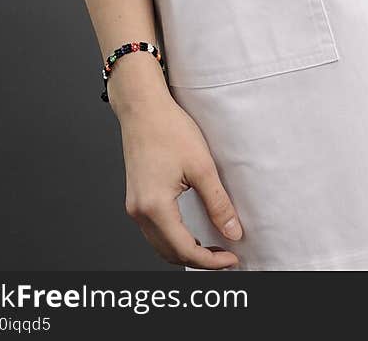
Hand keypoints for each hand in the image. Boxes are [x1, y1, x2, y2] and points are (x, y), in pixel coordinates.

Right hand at [119, 95, 243, 268]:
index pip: (185, 249)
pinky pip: (154, 231)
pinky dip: (173, 238)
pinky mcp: (135, 198)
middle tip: (225, 256)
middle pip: (170, 253)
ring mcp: (134, 206)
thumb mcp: (202, 166)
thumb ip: (218, 203)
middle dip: (199, 259)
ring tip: (212, 246)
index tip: (231, 259)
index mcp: (155, 207)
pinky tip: (191, 231)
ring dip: (185, 250)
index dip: (211, 260)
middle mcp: (139, 212)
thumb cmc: (169, 129)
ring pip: (160, 245)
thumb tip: (233, 232)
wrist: (143, 107)